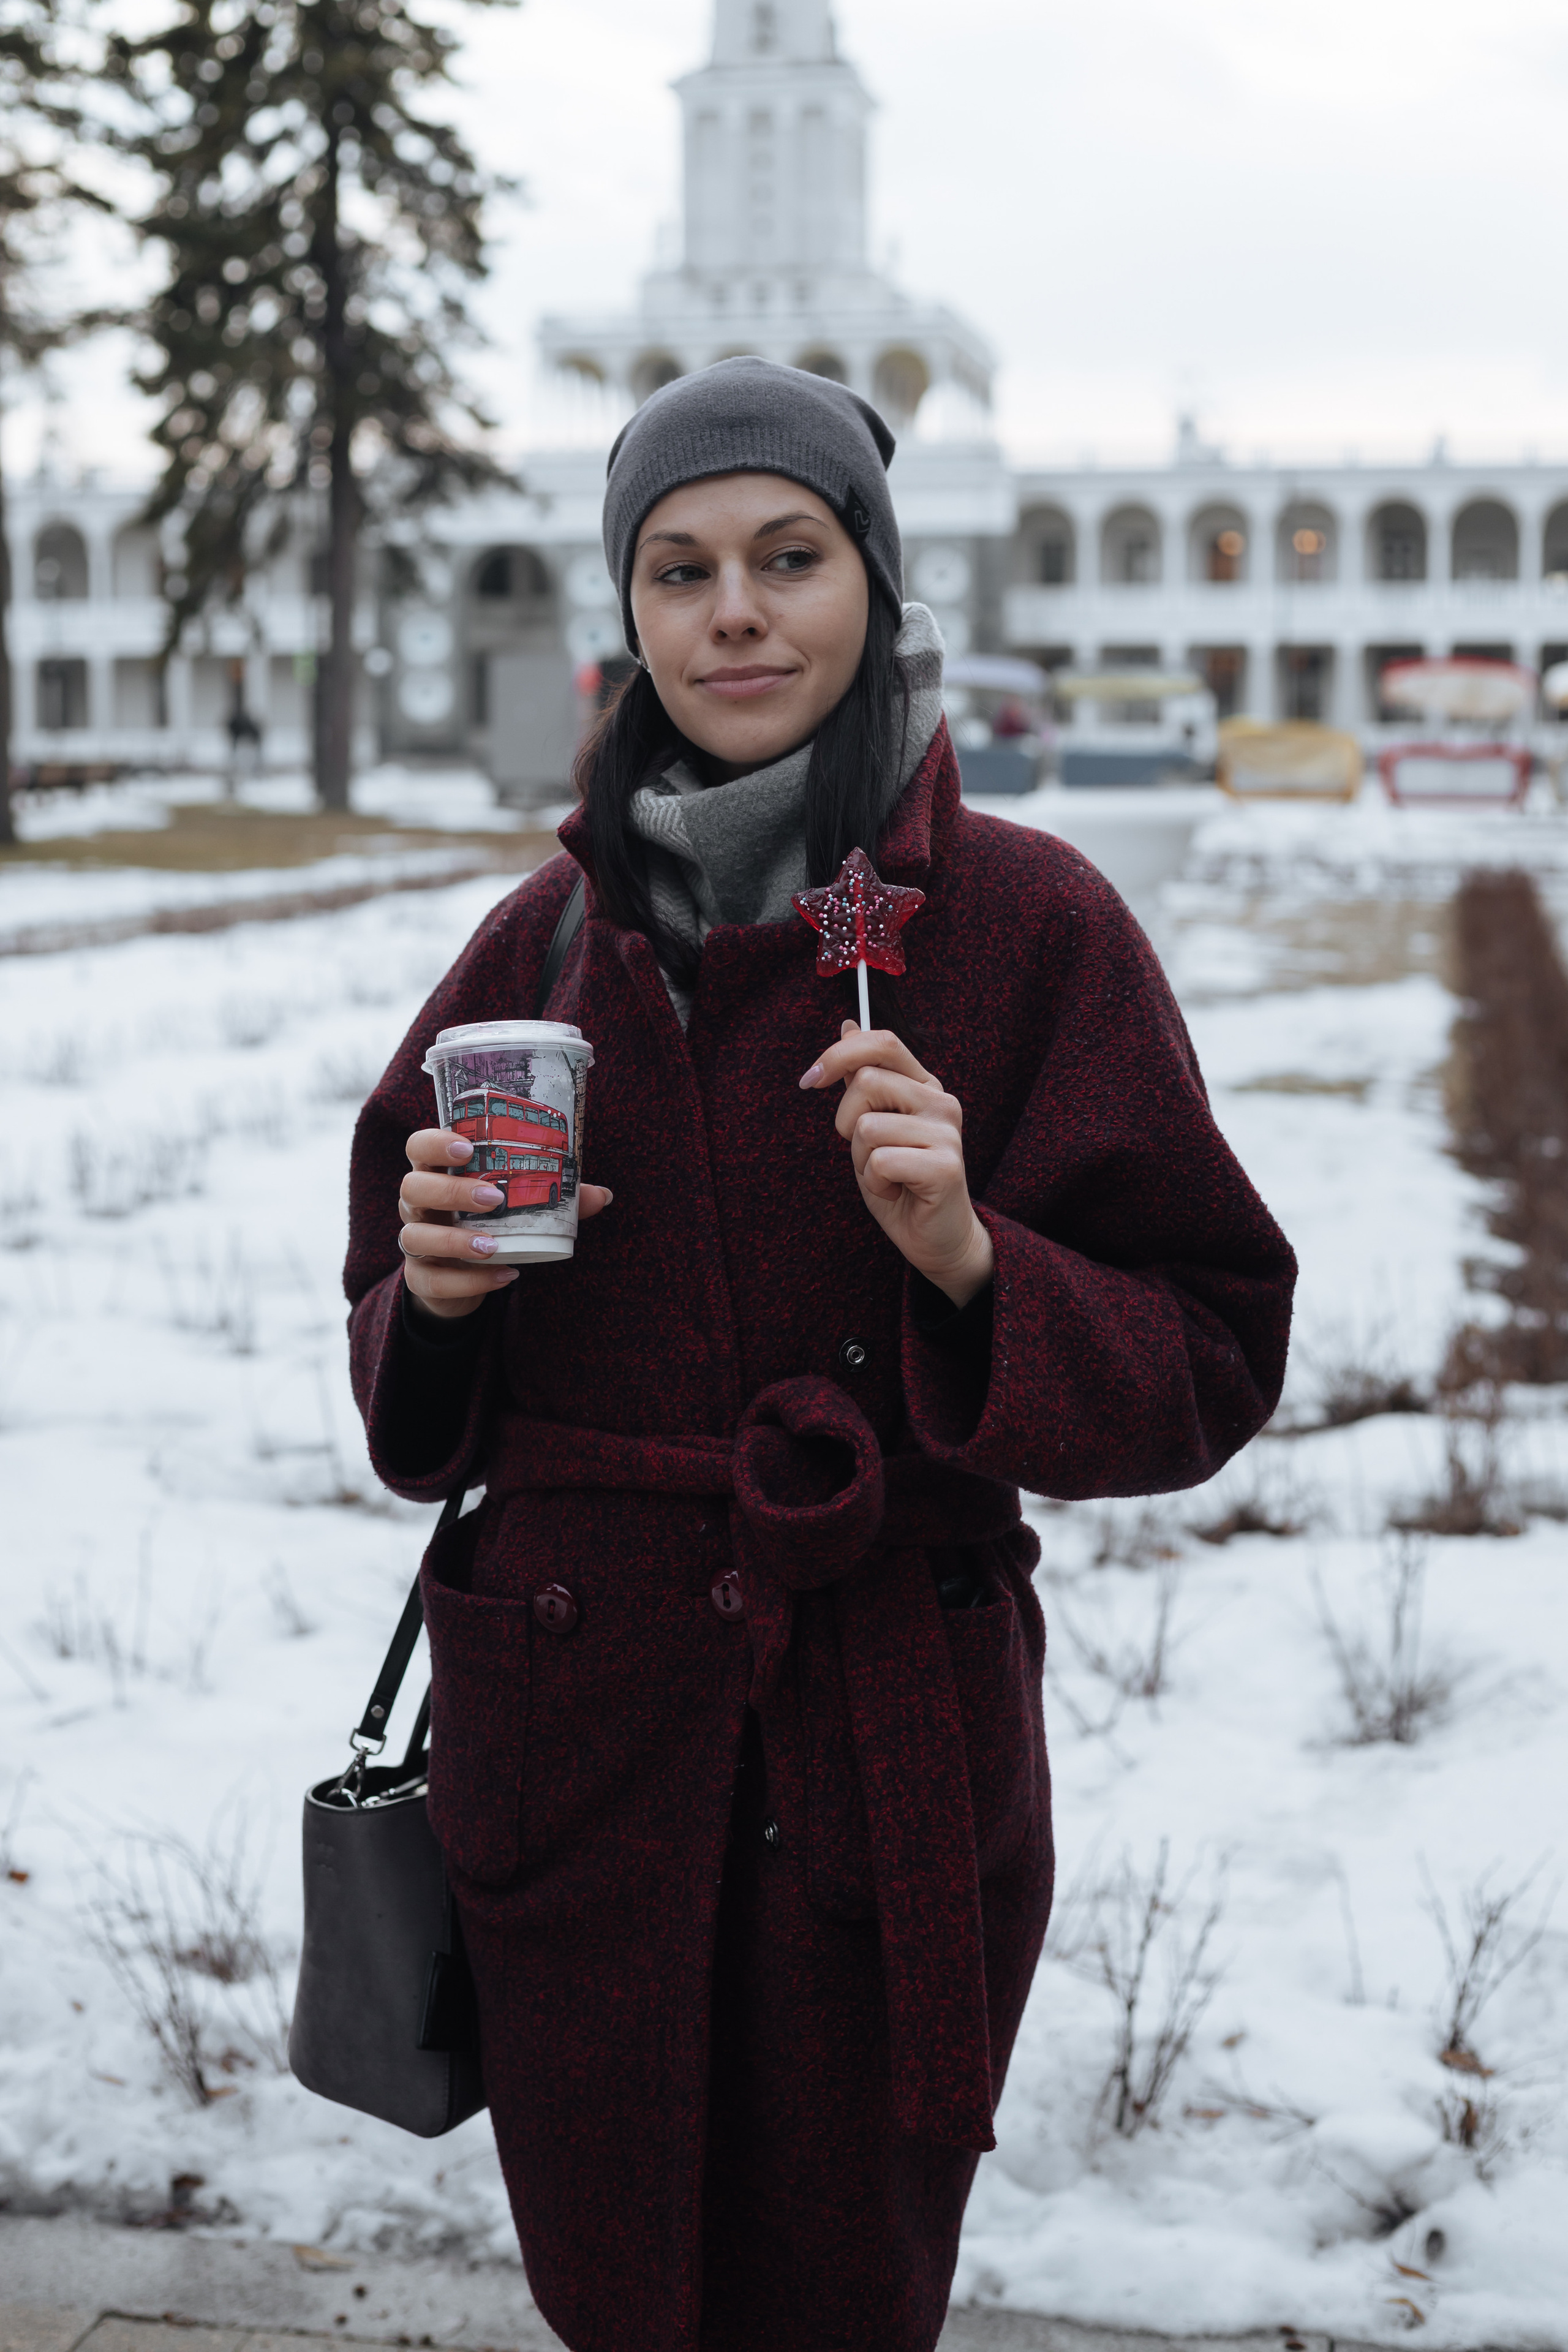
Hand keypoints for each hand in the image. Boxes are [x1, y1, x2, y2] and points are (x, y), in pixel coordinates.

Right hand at [398, 1128, 612, 1321]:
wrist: (466, 1280)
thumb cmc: (491, 1225)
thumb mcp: (520, 1208)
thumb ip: (556, 1200)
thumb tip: (603, 1195)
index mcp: (438, 1174)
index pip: (419, 1147)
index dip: (435, 1143)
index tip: (468, 1148)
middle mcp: (418, 1205)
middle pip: (412, 1187)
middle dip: (451, 1191)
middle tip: (492, 1197)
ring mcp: (415, 1241)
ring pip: (414, 1236)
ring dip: (455, 1240)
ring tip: (494, 1245)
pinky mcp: (420, 1278)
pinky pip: (432, 1280)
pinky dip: (468, 1281)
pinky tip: (504, 1276)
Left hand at [799, 1022, 993, 1307]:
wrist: (936, 1238)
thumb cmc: (900, 1182)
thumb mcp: (871, 1127)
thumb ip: (862, 1080)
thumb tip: (848, 1025)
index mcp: (924, 1085)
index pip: (882, 1042)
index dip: (839, 1054)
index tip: (810, 1081)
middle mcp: (941, 1101)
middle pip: (866, 1081)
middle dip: (845, 1120)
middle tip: (865, 1152)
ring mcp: (947, 1133)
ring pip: (867, 1125)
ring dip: (860, 1159)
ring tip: (886, 1175)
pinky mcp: (946, 1166)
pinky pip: (880, 1160)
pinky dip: (874, 1183)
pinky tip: (896, 1192)